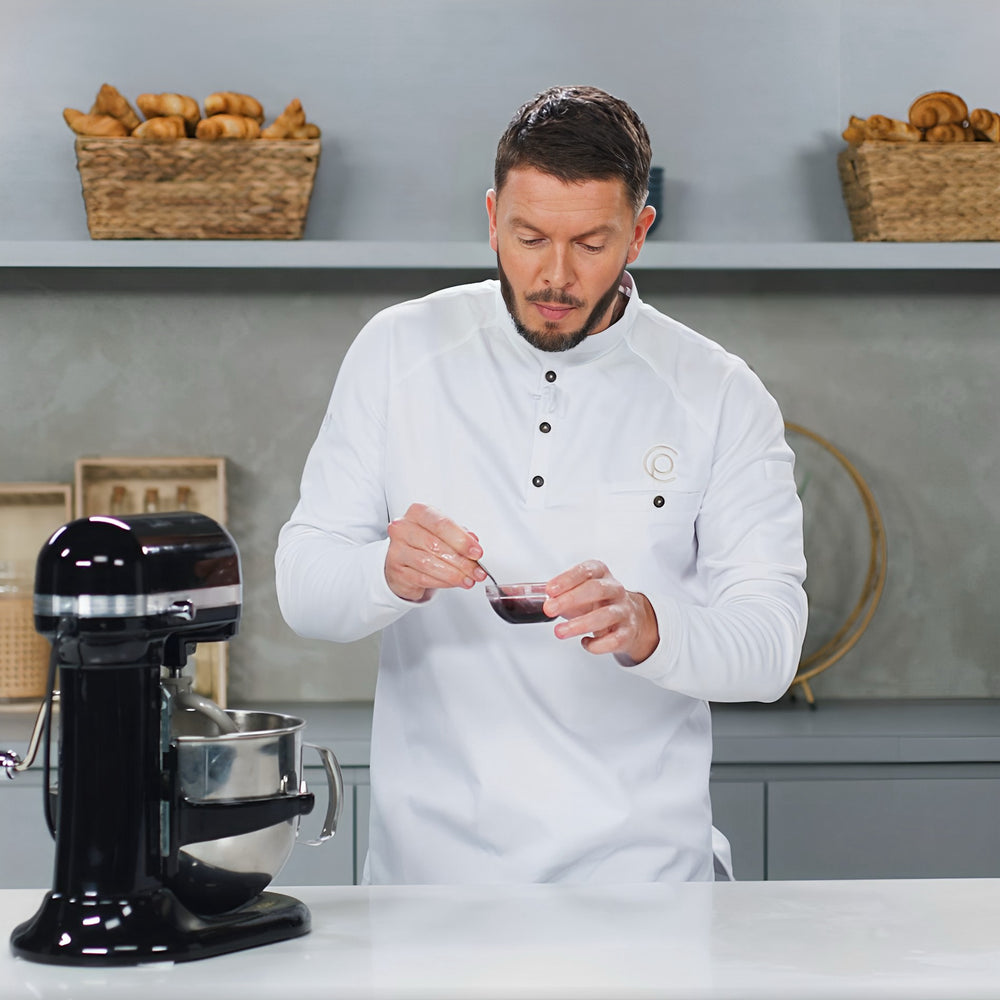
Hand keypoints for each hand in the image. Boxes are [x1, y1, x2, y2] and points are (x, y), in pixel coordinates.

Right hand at [385, 503, 486, 601]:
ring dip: (453, 574)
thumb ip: (459, 535)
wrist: (403, 560)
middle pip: (435, 545)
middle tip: (476, 570)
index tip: (476, 552)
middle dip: (461, 561)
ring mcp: (397, 550)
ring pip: (428, 563)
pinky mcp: (397, 571)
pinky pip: (423, 578)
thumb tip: (474, 542)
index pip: (441, 524)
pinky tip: (453, 582)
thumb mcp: (443, 533)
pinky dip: (443, 582)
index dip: (462, 540)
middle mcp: (403, 528)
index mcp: (418, 512)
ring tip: (467, 578)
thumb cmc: (424, 542)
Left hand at [544, 560, 658, 663]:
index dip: (567, 579)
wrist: (628, 619)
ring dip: (579, 624)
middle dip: (570, 599)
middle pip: (596, 590)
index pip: (586, 571)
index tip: (550, 590)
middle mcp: (615, 589)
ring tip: (559, 631)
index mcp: (601, 574)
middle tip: (549, 609)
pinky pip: (613, 640)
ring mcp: (624, 611)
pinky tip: (585, 642)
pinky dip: (597, 644)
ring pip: (605, 616)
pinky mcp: (628, 632)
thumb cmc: (596, 602)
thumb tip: (541, 601)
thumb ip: (560, 594)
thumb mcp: (579, 591)